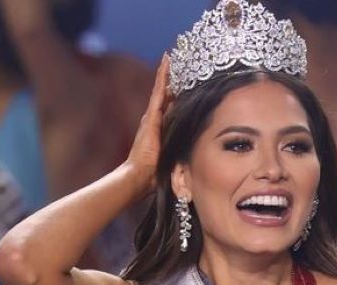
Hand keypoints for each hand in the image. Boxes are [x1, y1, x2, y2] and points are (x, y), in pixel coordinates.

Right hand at [124, 55, 172, 196]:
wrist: (139, 176)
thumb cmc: (154, 174)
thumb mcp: (172, 159)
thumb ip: (181, 152)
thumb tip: (198, 154)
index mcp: (159, 129)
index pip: (169, 107)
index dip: (174, 93)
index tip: (182, 81)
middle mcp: (154, 119)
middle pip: (165, 94)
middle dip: (170, 79)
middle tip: (176, 60)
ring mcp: (151, 116)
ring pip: (161, 90)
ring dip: (166, 73)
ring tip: (170, 56)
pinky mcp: (151, 116)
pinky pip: (159, 91)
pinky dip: (162, 77)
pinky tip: (167, 63)